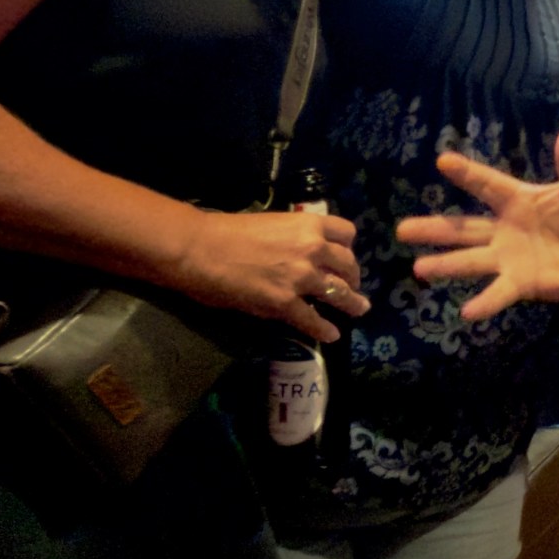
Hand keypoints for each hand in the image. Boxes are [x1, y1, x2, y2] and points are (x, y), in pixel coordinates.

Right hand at [172, 208, 366, 341]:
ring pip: (339, 293)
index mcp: (309, 225)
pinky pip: (312, 320)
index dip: (347, 248)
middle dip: (352, 277)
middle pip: (348, 265)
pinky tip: (332, 335)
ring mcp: (301, 278)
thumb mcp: (274, 223)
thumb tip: (305, 251)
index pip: (346, 234)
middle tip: (351, 285)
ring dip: (352, 303)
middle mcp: (313, 249)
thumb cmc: (228, 232)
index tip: (343, 257)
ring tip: (359, 309)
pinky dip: (325, 329)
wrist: (199, 249)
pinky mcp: (284, 304)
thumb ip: (296, 237)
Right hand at [397, 123, 558, 320]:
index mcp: (519, 200)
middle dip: (433, 229)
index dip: (467, 173)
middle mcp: (506, 229)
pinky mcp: (523, 282)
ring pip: (471, 260)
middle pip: (464, 228)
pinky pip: (500, 292)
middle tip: (401, 229)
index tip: (442, 161)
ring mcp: (510, 257)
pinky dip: (486, 302)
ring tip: (418, 268)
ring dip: (446, 265)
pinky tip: (467, 311)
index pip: (488, 184)